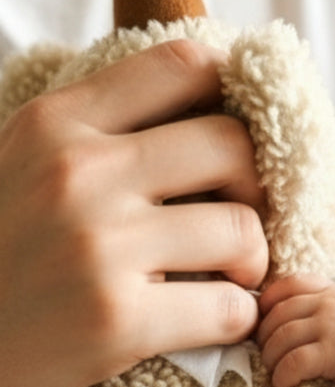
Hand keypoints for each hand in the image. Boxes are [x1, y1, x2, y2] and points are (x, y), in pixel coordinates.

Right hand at [0, 39, 268, 386]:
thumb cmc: (1, 250)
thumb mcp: (28, 160)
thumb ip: (102, 132)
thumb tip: (207, 110)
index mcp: (59, 123)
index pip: (184, 66)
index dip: (234, 99)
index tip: (236, 143)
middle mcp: (80, 173)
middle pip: (232, 145)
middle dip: (258, 187)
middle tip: (242, 219)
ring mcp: (99, 246)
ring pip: (242, 230)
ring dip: (253, 261)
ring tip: (229, 277)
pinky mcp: (118, 321)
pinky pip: (231, 309)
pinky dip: (239, 318)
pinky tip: (214, 320)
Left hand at [257, 275, 334, 386]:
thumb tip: (317, 328)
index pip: (289, 285)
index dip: (268, 303)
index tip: (264, 320)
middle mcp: (328, 305)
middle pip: (277, 314)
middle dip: (264, 337)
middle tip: (266, 356)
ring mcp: (329, 327)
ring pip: (280, 338)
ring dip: (270, 360)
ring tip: (274, 375)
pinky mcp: (332, 353)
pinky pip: (293, 362)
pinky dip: (282, 377)